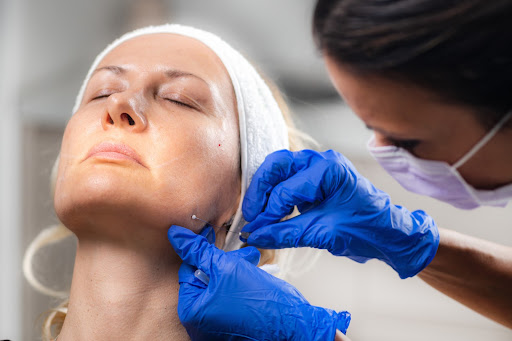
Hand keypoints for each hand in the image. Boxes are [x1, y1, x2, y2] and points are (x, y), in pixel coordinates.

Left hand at [167, 225, 350, 340]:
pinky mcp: (233, 323)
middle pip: (206, 278)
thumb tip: (177, 236)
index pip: (188, 271)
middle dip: (226, 263)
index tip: (219, 241)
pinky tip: (257, 276)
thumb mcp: (227, 268)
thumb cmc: (261, 304)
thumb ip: (200, 251)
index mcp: (192, 311)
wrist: (293, 325)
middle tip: (244, 256)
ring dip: (237, 270)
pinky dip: (243, 284)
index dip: (206, 253)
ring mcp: (217, 324)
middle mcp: (201, 322)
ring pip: (221, 285)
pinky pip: (232, 297)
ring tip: (255, 264)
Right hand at [242, 149, 438, 278]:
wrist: (389, 233)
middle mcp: (321, 161)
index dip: (268, 212)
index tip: (255, 230)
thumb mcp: (323, 233)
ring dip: (265, 191)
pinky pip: (287, 180)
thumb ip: (286, 233)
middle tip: (250, 215)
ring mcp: (317, 167)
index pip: (286, 189)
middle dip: (260, 191)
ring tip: (257, 215)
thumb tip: (256, 236)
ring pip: (279, 169)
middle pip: (276, 165)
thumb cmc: (366, 229)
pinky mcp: (314, 178)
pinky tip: (271, 213)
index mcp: (328, 169)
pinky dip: (276, 194)